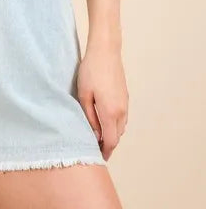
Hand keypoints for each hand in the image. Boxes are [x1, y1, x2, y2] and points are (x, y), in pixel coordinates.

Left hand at [76, 43, 128, 160]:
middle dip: (108, 143)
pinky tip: (104, 118)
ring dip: (112, 133)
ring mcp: (125, 102)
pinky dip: (115, 123)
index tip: (98, 157)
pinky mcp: (125, 95)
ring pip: (121, 126)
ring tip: (98, 134)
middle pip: (117, 135)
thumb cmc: (91, 70)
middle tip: (95, 146)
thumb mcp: (84, 94)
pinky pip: (122, 116)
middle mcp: (121, 110)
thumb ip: (89, 117)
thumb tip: (94, 133)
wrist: (106, 50)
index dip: (105, 151)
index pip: (111, 140)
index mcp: (110, 112)